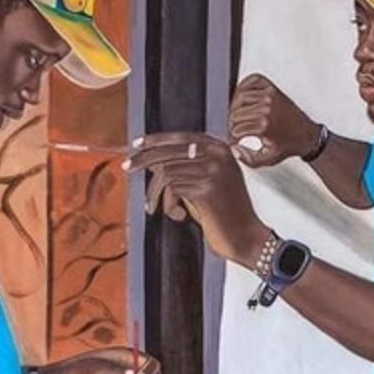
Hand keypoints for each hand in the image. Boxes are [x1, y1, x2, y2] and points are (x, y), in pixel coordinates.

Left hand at [124, 132, 270, 265]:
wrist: (246, 236)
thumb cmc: (225, 213)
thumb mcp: (207, 182)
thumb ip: (186, 167)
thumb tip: (151, 158)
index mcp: (220, 149)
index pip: (181, 136)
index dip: (156, 140)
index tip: (137, 144)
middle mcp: (218, 154)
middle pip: (169, 151)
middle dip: (143, 159)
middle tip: (126, 166)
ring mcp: (213, 170)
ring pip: (167, 172)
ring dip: (155, 193)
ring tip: (153, 207)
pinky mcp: (206, 188)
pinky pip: (172, 189)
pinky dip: (167, 203)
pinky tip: (176, 214)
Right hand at [229, 73, 319, 167]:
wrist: (306, 135)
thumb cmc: (288, 145)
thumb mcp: (268, 159)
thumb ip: (248, 158)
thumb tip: (234, 149)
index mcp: (263, 125)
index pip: (234, 128)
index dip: (233, 136)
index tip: (235, 139)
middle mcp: (266, 108)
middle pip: (234, 113)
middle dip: (233, 123)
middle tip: (237, 129)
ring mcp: (269, 95)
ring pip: (239, 97)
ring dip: (236, 107)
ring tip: (240, 116)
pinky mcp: (272, 88)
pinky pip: (251, 81)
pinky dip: (244, 86)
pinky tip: (244, 98)